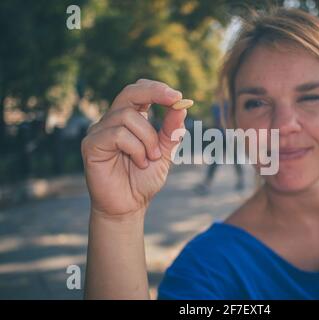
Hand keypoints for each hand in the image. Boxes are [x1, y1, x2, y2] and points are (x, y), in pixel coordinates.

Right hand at [81, 79, 186, 217]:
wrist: (129, 206)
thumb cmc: (144, 179)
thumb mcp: (165, 153)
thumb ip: (171, 131)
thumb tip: (181, 106)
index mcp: (130, 120)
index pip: (139, 91)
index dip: (157, 89)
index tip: (178, 96)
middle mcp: (112, 121)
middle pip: (129, 92)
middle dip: (154, 92)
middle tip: (174, 99)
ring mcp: (99, 131)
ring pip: (128, 117)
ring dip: (148, 138)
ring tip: (151, 158)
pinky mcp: (92, 144)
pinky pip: (118, 134)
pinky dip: (136, 148)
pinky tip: (139, 162)